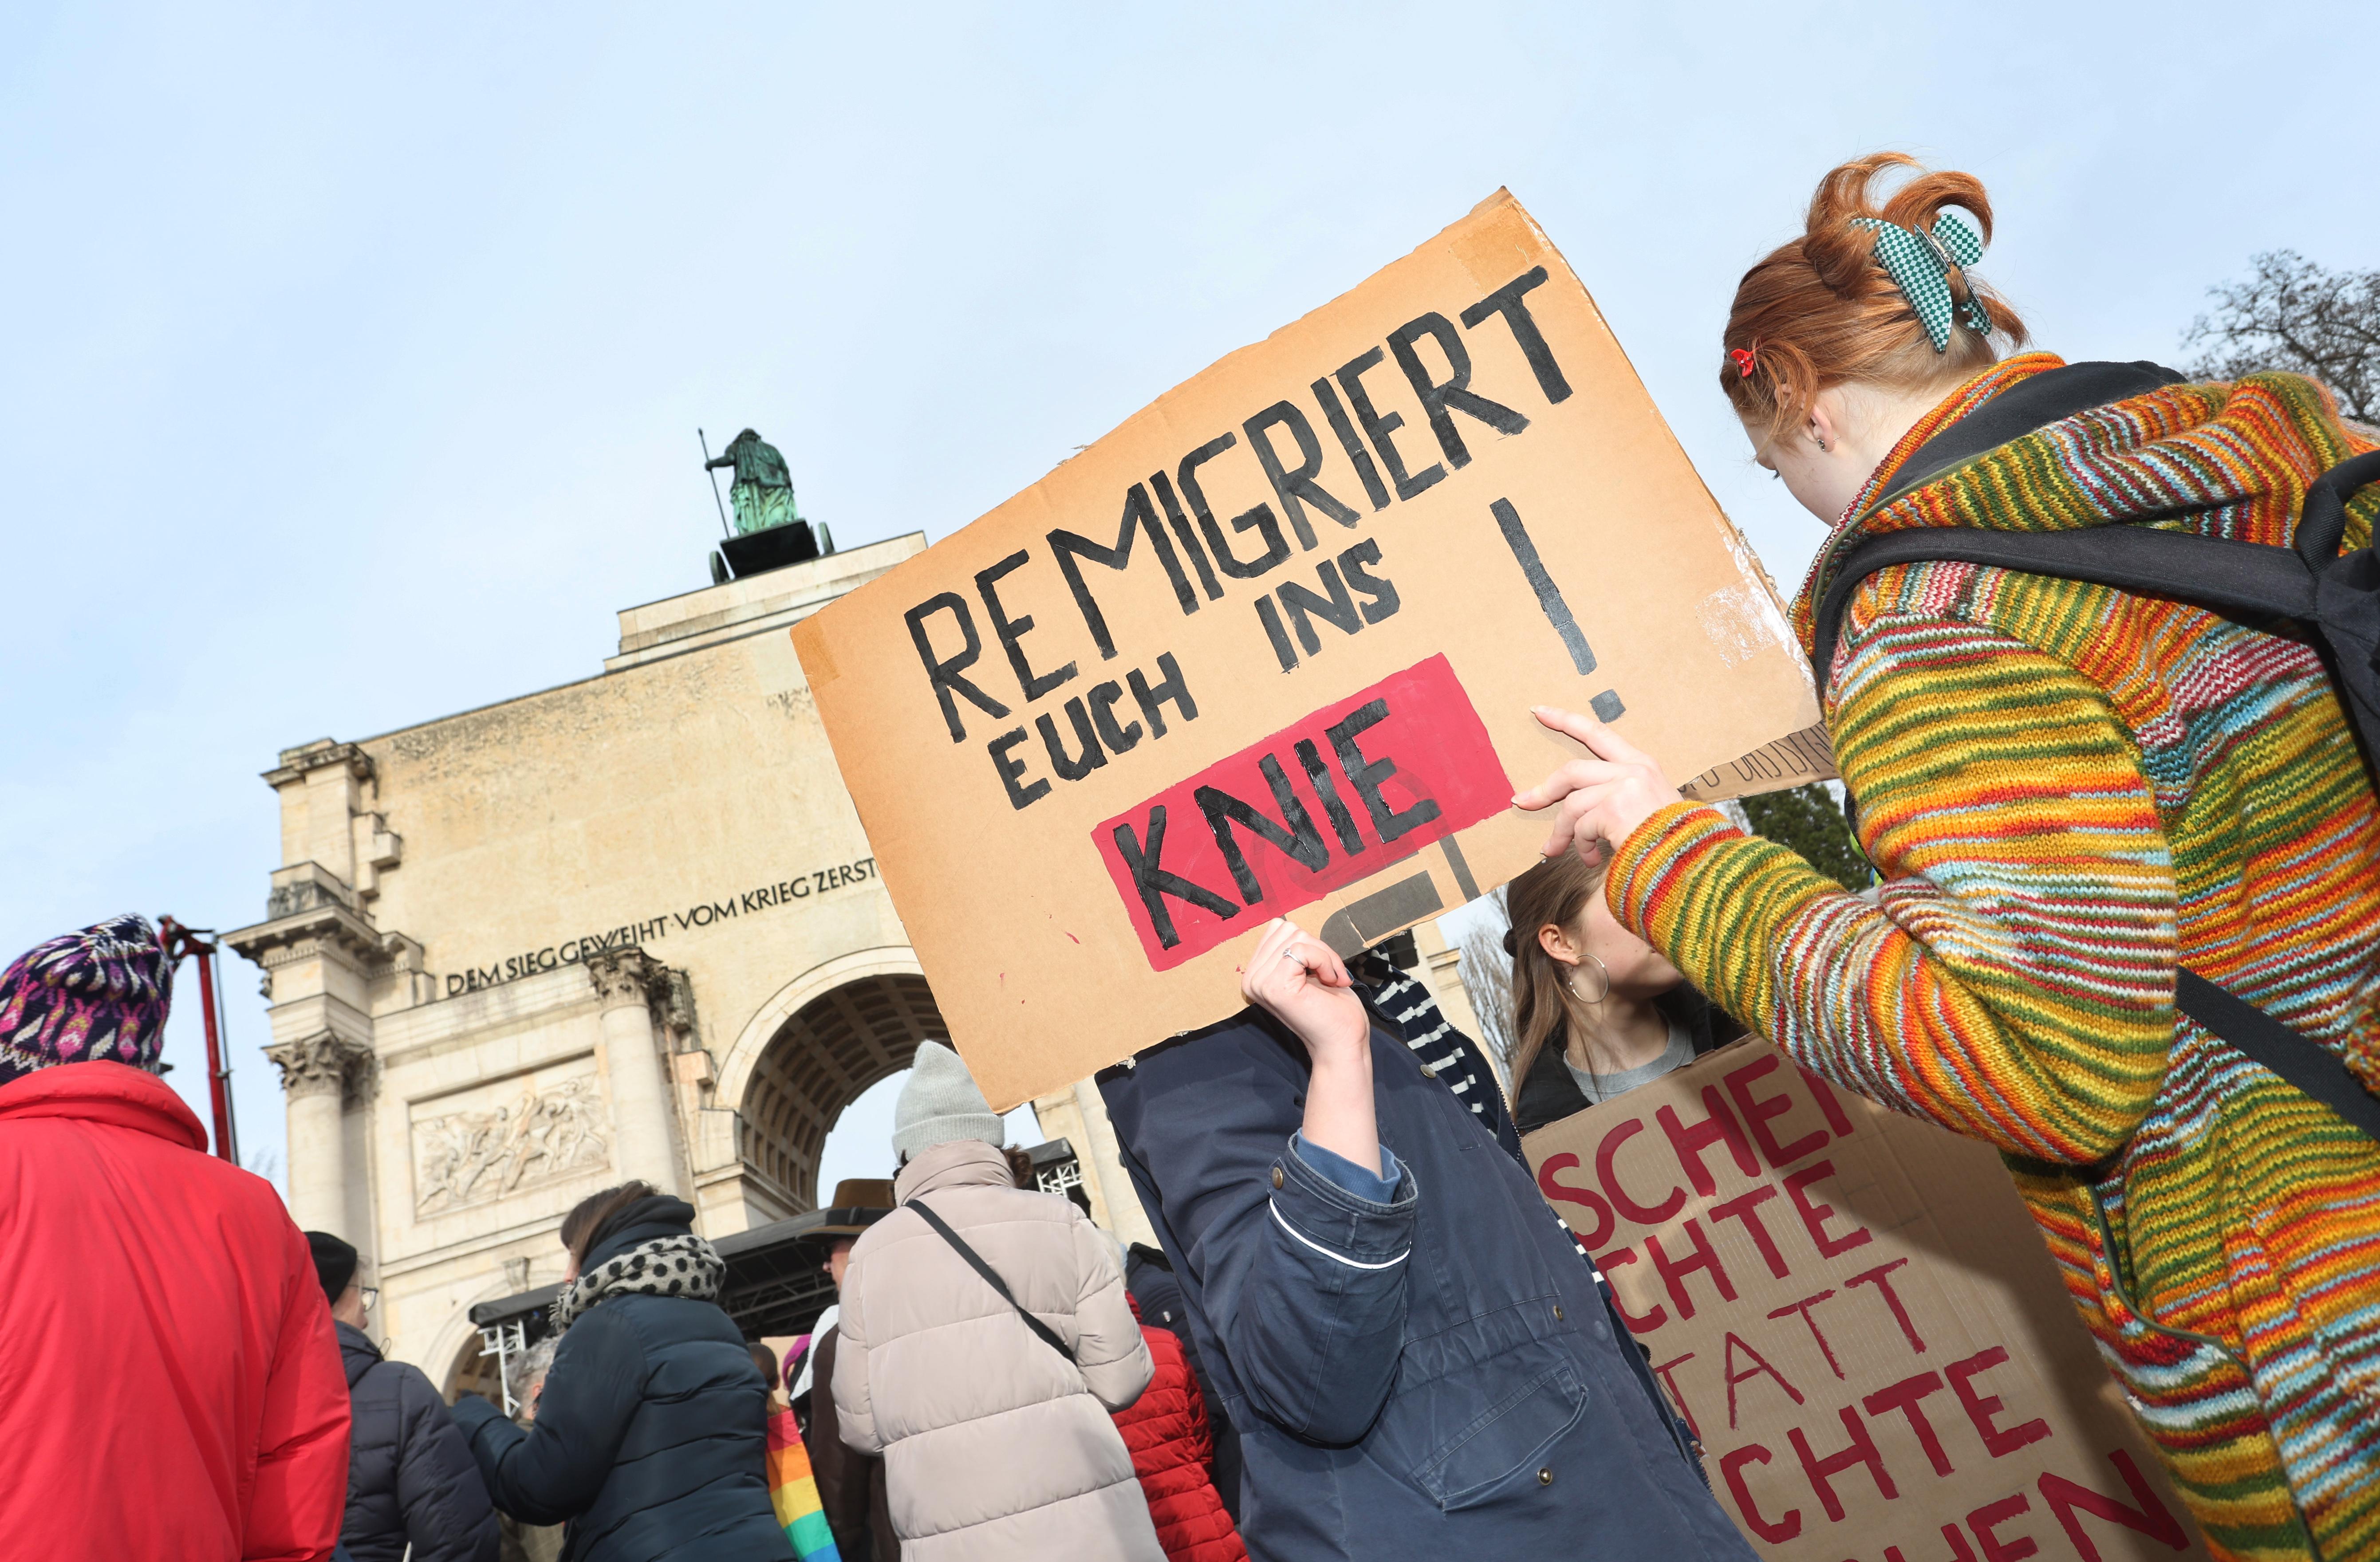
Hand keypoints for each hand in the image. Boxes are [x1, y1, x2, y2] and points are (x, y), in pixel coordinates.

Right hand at [1241, 917, 1369, 1061]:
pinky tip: (1328, 982)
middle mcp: (1251, 978)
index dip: (1308, 943)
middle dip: (1318, 948)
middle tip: (1329, 976)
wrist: (1343, 1042)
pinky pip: (1303, 950)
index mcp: (1255, 973)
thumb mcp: (1305, 968)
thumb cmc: (1331, 1007)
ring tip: (1329, 981)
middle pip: (1287, 929)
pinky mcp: (1276, 986)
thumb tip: (1281, 922)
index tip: (1321, 969)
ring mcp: (1261, 982)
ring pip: (1297, 936)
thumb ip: (1288, 948)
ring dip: (1324, 955)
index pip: (1278, 928)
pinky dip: (1325, 961)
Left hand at [1511, 706, 1682, 865]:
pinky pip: (1581, 827)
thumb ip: (1617, 797)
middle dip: (1544, 790)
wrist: (1693, 860)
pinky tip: (1593, 859)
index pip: (1598, 733)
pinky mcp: (1614, 808)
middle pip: (1572, 770)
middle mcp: (1634, 770)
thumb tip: (1576, 810)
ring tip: (1558, 851)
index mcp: (1642, 764)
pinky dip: (1581, 846)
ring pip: (1572, 804)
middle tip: (1522, 801)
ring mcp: (1624, 786)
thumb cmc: (1673, 839)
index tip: (1539, 711)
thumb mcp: (1649, 807)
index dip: (1566, 720)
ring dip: (1563, 832)